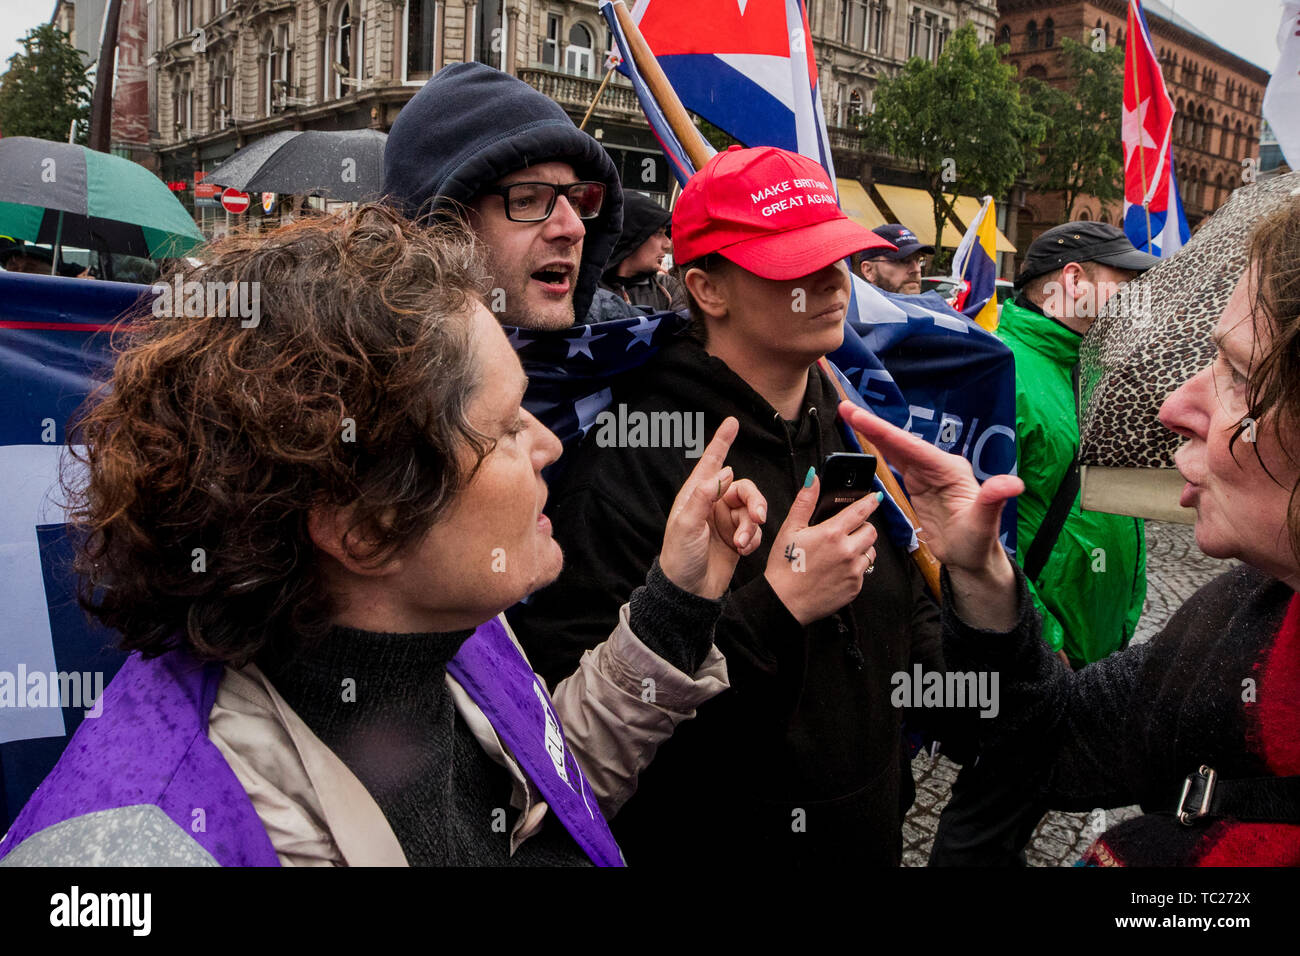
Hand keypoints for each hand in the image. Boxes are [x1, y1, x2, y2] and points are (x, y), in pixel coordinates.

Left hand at [659, 417, 766, 599]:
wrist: (689, 592)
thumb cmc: (680, 557)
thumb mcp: (686, 525)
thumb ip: (704, 497)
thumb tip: (723, 471)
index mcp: (696, 495)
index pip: (711, 463)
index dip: (722, 442)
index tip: (732, 422)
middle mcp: (713, 504)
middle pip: (744, 488)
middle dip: (754, 502)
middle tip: (758, 518)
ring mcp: (726, 521)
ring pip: (752, 510)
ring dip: (752, 526)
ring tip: (742, 543)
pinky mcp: (737, 538)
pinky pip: (755, 530)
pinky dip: (753, 539)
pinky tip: (742, 551)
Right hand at [763, 472, 883, 625]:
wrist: (784, 602)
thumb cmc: (784, 565)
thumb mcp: (790, 529)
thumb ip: (805, 501)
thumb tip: (813, 477)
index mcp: (831, 533)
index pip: (860, 511)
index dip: (870, 502)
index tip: (876, 497)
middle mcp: (847, 551)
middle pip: (871, 531)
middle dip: (863, 527)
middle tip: (848, 531)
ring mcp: (853, 571)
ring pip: (870, 551)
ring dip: (861, 548)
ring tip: (841, 552)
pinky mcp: (855, 587)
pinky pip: (863, 571)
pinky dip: (855, 567)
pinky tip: (837, 569)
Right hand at [836, 401, 1021, 577]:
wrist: (971, 559)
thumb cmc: (978, 543)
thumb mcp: (984, 524)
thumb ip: (993, 500)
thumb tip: (1012, 484)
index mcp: (950, 469)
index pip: (912, 446)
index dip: (884, 431)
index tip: (860, 417)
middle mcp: (939, 466)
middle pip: (900, 441)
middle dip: (872, 425)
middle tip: (845, 408)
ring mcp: (928, 474)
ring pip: (896, 448)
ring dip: (872, 432)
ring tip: (848, 416)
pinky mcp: (919, 483)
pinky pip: (896, 461)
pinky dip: (879, 448)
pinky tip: (866, 439)